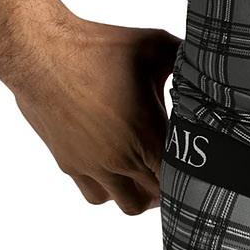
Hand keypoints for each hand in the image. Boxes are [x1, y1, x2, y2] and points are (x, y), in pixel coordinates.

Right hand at [0, 12, 178, 213]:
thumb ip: (185, 58)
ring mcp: (92, 166)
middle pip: (153, 198)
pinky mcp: (68, 163)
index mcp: (147, 136)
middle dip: (166, 186)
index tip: (193, 159)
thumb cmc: (99, 47)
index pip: (178, 179)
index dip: (190, 174)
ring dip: (137, 194)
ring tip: (144, 172)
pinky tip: (112, 165)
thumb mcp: (155, 46)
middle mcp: (120, 159)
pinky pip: (93, 194)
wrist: (42, 52)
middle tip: (172, 166)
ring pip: (124, 203)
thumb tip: (207, 60)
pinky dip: (107, 188)